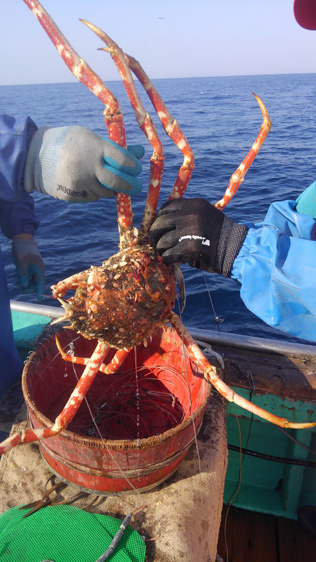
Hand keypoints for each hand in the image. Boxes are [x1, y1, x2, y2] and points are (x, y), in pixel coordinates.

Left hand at [12, 235, 45, 299]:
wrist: (22, 240)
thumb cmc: (21, 250)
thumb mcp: (20, 262)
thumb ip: (23, 274)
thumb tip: (25, 286)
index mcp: (39, 268)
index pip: (41, 282)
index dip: (39, 291)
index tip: (39, 299)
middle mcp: (38, 269)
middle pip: (37, 283)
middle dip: (30, 288)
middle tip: (20, 291)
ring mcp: (35, 268)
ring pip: (33, 281)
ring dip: (26, 285)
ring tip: (16, 285)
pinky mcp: (31, 267)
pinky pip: (29, 277)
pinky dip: (24, 280)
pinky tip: (17, 282)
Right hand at [24, 125, 144, 201]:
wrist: (36, 156)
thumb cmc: (70, 143)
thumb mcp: (91, 138)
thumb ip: (114, 148)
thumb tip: (139, 153)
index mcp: (94, 148)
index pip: (123, 161)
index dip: (133, 167)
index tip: (136, 170)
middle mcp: (88, 167)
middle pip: (118, 182)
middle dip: (130, 186)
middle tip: (136, 187)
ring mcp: (79, 183)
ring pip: (105, 193)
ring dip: (109, 188)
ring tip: (101, 178)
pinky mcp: (72, 195)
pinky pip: (92, 197)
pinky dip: (94, 192)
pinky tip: (86, 182)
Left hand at [149, 198, 247, 276]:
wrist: (236, 248)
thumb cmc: (218, 234)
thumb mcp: (204, 215)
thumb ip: (186, 215)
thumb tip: (161, 223)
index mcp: (194, 204)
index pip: (166, 208)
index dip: (159, 219)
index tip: (159, 228)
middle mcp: (190, 214)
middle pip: (160, 223)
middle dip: (155, 235)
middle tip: (156, 243)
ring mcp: (189, 231)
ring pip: (162, 241)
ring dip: (161, 249)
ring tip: (165, 253)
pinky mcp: (189, 248)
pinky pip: (168, 254)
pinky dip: (168, 258)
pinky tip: (173, 259)